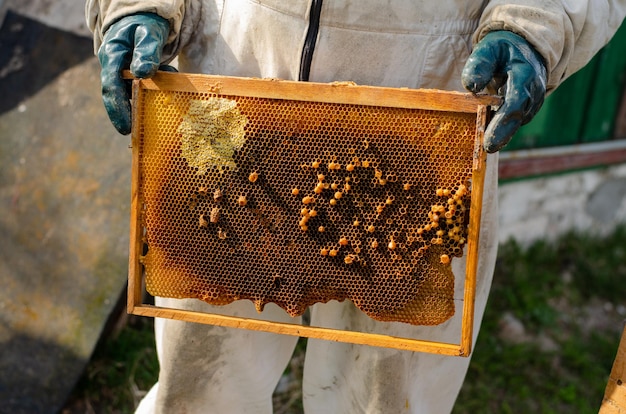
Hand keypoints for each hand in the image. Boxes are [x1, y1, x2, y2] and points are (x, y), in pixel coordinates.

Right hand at [98, 13, 169, 134]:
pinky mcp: (133, 77)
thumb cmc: (145, 24)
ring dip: (146, 103)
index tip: (125, 128)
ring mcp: (122, 73)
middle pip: (118, 96)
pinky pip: (143, 89)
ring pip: (131, 94)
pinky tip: (169, 87)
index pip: (111, 87)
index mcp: (112, 56)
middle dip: (129, 115)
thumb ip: (146, 51)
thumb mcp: (148, 33)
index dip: (117, 109)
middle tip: (139, 134)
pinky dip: (155, 92)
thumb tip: (143, 73)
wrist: (143, 19)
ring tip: (162, 109)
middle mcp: (114, 67)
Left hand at [462, 31, 546, 152]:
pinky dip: (504, 129)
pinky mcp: (528, 108)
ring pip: (517, 121)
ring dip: (502, 133)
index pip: (514, 103)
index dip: (501, 123)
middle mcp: (533, 90)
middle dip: (503, 135)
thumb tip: (472, 86)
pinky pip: (515, 121)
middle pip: (518, 117)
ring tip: (485, 143)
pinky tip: (490, 134)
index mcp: (525, 74)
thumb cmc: (502, 49)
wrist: (525, 47)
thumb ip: (479, 64)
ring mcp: (533, 101)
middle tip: (487, 149)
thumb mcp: (488, 48)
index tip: (489, 140)